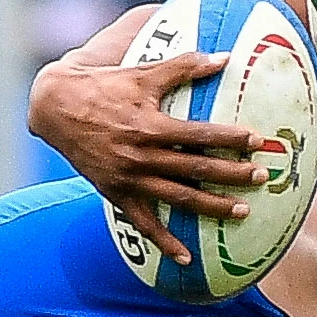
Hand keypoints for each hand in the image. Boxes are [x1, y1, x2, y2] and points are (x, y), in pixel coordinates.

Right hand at [24, 4, 264, 260]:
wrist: (55, 108)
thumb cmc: (103, 86)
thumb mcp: (143, 73)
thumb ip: (184, 66)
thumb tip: (224, 57)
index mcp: (150, 125)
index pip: (200, 134)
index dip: (230, 138)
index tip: (257, 141)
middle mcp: (141, 156)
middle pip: (196, 169)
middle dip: (232, 174)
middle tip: (261, 177)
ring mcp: (129, 178)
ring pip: (178, 198)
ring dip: (212, 207)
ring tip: (242, 212)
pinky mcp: (116, 194)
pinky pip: (143, 223)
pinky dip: (164, 242)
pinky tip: (186, 258)